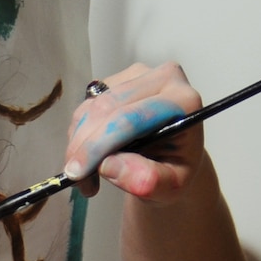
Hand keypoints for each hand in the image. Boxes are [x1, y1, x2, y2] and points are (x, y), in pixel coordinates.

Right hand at [63, 61, 204, 199]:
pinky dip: (80, 134)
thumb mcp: (170, 187)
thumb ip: (147, 180)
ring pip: (92, 106)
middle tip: (77, 179)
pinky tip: (90, 156)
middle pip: (107, 107)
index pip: (131, 117)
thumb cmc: (176, 170)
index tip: (76, 173)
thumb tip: (108, 166)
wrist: (174, 157)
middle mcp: (163, 78)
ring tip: (88, 175)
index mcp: (184, 101)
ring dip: (79, 143)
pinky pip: (87, 106)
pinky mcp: (118, 79)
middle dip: (84, 145)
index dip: (99, 145)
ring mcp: (138, 74)